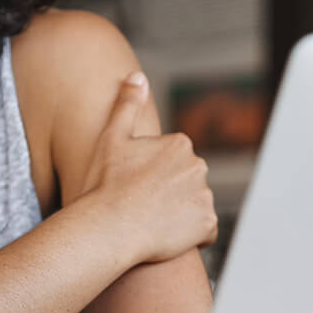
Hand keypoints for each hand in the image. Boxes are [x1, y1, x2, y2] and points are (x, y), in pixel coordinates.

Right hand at [81, 72, 217, 266]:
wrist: (108, 227)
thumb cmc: (106, 183)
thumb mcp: (112, 138)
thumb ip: (127, 104)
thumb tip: (138, 76)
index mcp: (180, 144)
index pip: (173, 161)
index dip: (153, 175)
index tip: (135, 185)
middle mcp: (199, 166)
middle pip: (186, 182)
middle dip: (170, 192)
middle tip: (142, 205)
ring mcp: (205, 196)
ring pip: (195, 205)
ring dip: (181, 214)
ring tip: (151, 222)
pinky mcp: (207, 224)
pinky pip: (204, 231)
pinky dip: (191, 235)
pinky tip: (166, 236)